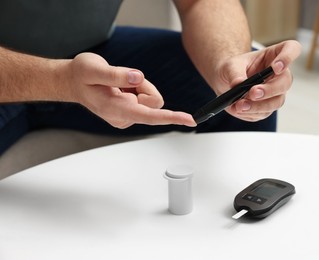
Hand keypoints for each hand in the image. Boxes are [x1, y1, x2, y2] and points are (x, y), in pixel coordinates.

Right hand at [63, 53, 195, 127]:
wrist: (72, 82)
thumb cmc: (81, 75)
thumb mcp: (93, 68)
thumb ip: (116, 75)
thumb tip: (137, 78)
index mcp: (115, 109)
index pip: (149, 115)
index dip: (171, 117)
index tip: (189, 120)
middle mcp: (123, 118)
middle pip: (154, 102)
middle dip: (143, 86)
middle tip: (122, 78)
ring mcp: (126, 117)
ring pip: (150, 100)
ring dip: (138, 88)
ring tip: (118, 84)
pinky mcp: (129, 113)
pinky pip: (145, 99)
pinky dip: (136, 90)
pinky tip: (119, 89)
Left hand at [214, 40, 301, 121]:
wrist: (226, 83)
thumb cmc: (233, 69)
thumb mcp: (230, 66)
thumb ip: (234, 73)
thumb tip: (238, 84)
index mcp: (274, 56)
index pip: (292, 49)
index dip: (288, 57)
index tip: (276, 67)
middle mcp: (279, 75)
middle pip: (285, 82)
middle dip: (269, 90)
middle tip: (253, 93)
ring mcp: (275, 93)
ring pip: (276, 102)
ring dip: (258, 106)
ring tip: (240, 105)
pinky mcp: (267, 107)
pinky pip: (263, 113)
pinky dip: (249, 112)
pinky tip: (237, 109)